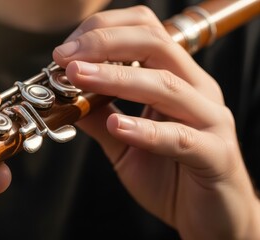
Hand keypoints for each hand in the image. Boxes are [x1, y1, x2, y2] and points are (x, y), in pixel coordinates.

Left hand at [53, 6, 259, 238]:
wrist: (208, 216)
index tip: (65, 49)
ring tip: (79, 78)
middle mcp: (196, 90)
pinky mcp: (215, 155)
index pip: (145, 32)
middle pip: (155, 45)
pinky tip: (118, 126)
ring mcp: (210, 120)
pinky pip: (180, 137)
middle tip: (66, 57)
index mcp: (177, 79)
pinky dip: (146, 130)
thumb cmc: (169, 175)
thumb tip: (63, 95)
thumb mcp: (123, 142)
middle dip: (105, 45)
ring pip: (165, 85)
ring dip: (116, 79)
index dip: (103, 32)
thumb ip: (98, 116)